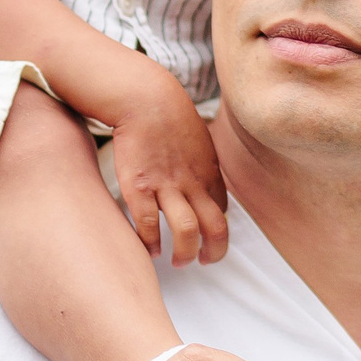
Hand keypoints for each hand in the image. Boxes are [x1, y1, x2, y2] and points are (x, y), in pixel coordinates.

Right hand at [104, 77, 228, 267]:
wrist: (144, 98)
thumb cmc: (167, 115)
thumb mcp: (197, 139)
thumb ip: (201, 164)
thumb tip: (200, 180)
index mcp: (208, 172)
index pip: (222, 211)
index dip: (218, 230)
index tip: (207, 239)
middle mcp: (193, 183)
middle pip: (216, 227)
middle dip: (214, 252)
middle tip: (204, 262)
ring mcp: (167, 186)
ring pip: (187, 230)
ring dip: (185, 253)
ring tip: (177, 263)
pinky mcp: (139, 187)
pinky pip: (148, 223)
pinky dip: (151, 242)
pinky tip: (149, 249)